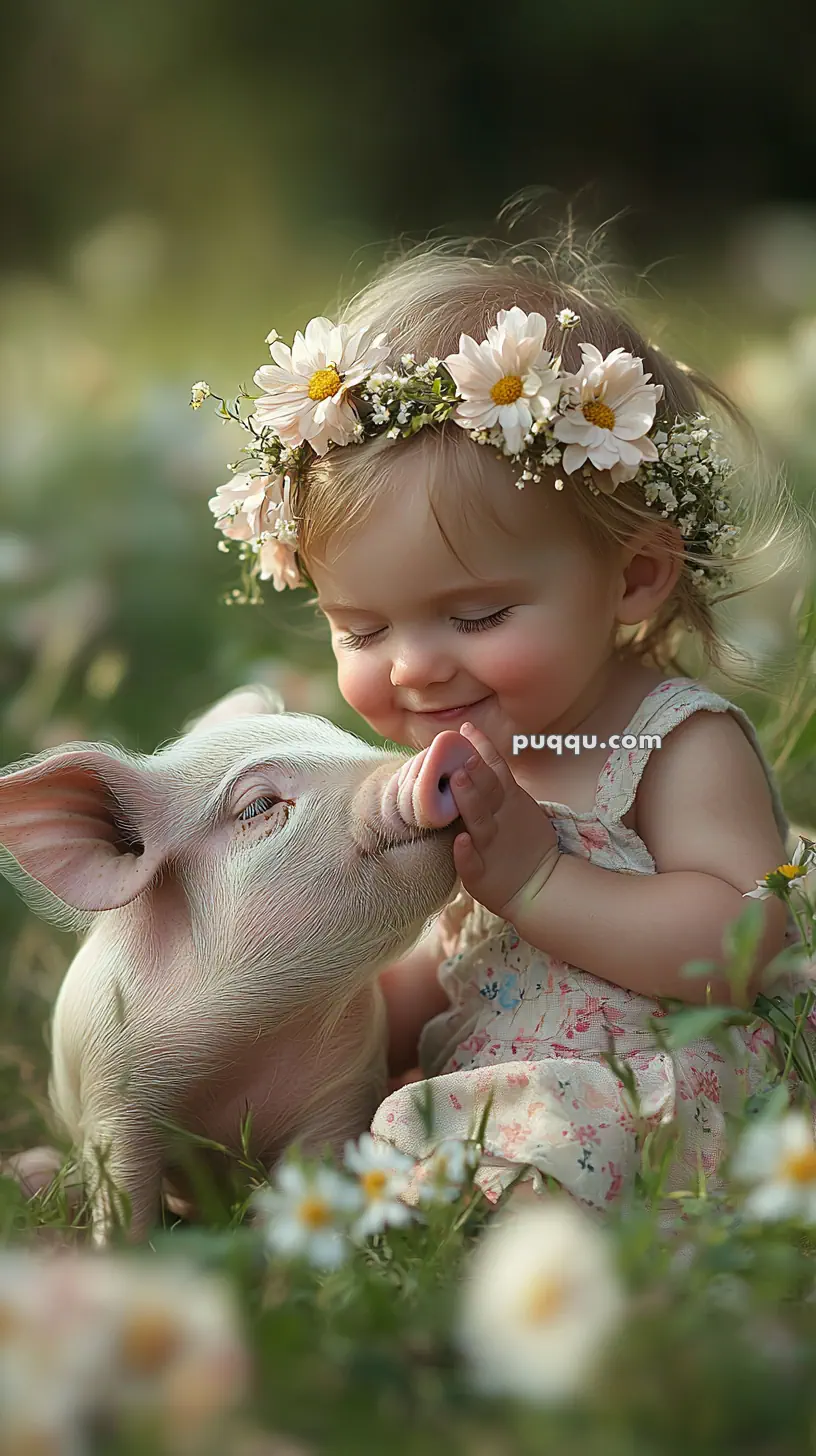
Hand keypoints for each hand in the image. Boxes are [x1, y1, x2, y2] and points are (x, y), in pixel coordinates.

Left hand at [449, 722, 559, 920]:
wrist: (538, 885)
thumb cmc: (519, 840)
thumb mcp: (515, 805)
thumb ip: (496, 783)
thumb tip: (472, 752)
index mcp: (506, 802)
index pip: (495, 771)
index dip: (482, 750)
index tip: (465, 729)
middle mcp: (498, 819)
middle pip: (488, 792)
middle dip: (476, 772)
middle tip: (462, 753)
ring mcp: (490, 846)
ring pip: (479, 821)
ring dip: (469, 801)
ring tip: (457, 782)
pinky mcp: (482, 873)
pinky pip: (473, 862)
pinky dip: (467, 853)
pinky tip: (460, 843)